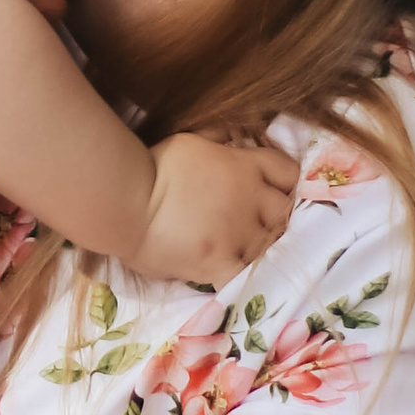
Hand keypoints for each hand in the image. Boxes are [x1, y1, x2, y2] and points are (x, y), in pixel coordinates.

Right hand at [130, 129, 300, 288]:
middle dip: (274, 215)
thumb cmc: (153, 167)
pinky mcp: (221, 264)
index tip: (272, 189)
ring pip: (269, 245)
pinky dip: (243, 273)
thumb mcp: (192, 141)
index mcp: (245, 167)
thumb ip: (221, 144)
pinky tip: (231, 270)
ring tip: (235, 246)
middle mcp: (251, 199)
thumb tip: (234, 140)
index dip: (285, 182)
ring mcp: (239, 234)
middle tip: (254, 221)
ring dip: (257, 245)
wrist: (125, 201)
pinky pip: (247, 274)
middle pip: (285, 211)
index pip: (289, 172)